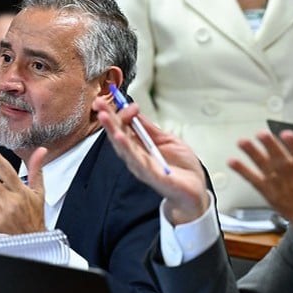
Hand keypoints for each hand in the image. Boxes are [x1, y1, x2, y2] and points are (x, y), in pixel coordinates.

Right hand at [93, 96, 208, 224]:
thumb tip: (135, 111)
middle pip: (118, 134)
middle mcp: (136, 156)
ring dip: (113, 130)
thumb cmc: (181, 168)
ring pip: (123, 147)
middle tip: (98, 103)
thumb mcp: (166, 139)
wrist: (194, 191)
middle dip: (108, 118)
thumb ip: (149, 128)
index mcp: (139, 146)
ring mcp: (142, 166)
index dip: (121, 112)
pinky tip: (120, 138)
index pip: (123, 127)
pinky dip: (127, 148)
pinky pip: (137, 160)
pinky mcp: (151, 175)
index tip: (125, 101)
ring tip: (104, 117)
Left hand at [228, 129, 292, 268]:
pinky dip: (242, 171)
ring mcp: (279, 185)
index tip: (286, 134)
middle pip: (279, 158)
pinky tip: (232, 162)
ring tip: (242, 142)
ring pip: (264, 166)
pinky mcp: (270, 192)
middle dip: (269, 146)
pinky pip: (253, 180)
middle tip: (260, 134)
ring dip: (252, 154)